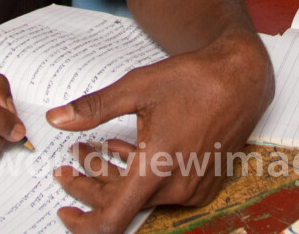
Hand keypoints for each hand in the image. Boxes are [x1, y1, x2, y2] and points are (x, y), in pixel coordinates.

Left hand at [48, 34, 271, 233]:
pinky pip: (161, 189)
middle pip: (121, 204)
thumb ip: (93, 108)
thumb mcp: (136, 87)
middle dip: (89, 186)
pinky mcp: (203, 183)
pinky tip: (125, 149)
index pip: (112, 220)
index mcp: (157, 167)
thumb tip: (57, 118)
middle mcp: (176, 186)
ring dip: (113, 177)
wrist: (241, 79)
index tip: (64, 210)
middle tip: (69, 165)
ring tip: (94, 149)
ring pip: (141, 195)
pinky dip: (138, 175)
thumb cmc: (193, 80)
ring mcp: (193, 188)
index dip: (82, 224)